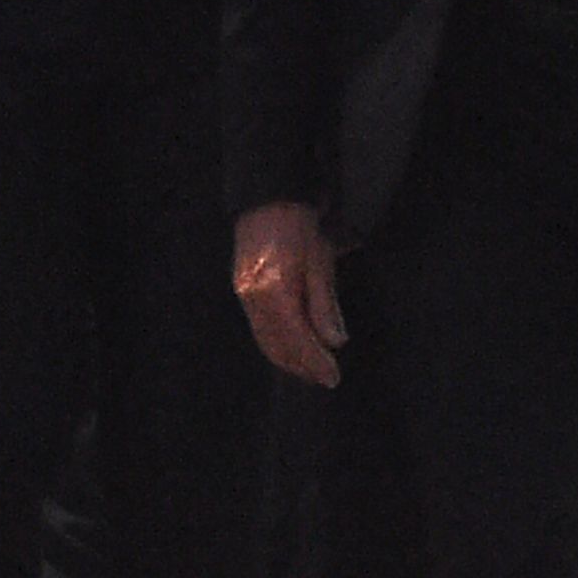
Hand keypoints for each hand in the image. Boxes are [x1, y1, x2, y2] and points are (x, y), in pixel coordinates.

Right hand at [234, 200, 346, 386]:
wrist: (268, 198)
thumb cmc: (299, 225)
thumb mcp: (321, 262)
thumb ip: (324, 304)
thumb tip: (334, 342)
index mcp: (275, 291)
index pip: (296, 340)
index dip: (315, 362)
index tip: (334, 377)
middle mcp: (254, 297)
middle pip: (277, 346)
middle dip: (301, 367)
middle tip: (326, 379)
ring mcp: (244, 294)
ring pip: (265, 339)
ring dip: (288, 359)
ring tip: (311, 369)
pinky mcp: (243, 289)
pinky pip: (259, 327)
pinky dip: (276, 343)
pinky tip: (292, 346)